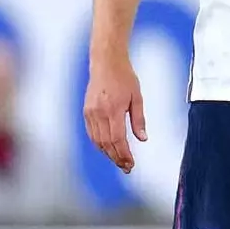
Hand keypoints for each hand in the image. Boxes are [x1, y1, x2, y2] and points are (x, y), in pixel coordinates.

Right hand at [83, 59, 146, 173]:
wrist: (106, 62)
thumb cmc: (123, 76)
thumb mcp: (137, 97)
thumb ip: (139, 119)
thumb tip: (143, 138)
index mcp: (114, 109)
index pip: (117, 139)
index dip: (124, 154)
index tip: (130, 163)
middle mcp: (99, 112)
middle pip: (106, 144)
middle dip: (116, 158)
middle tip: (126, 166)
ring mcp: (91, 112)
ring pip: (97, 141)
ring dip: (107, 153)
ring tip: (118, 160)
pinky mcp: (86, 111)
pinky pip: (91, 133)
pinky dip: (99, 144)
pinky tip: (107, 148)